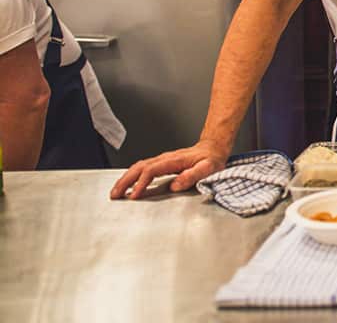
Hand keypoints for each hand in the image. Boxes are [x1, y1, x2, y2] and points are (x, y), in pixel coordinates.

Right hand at [110, 138, 229, 199]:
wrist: (213, 148)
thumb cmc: (211, 159)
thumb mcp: (208, 168)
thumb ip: (193, 175)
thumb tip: (176, 184)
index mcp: (174, 160)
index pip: (152, 170)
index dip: (141, 183)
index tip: (134, 195)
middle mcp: (165, 159)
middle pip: (139, 167)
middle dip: (125, 181)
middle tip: (115, 194)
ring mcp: (162, 160)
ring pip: (138, 167)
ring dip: (125, 179)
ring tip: (115, 192)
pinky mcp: (161, 163)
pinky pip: (142, 168)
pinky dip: (131, 176)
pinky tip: (127, 184)